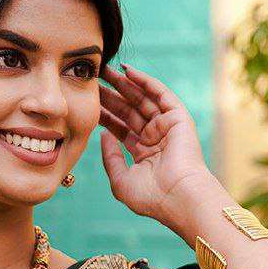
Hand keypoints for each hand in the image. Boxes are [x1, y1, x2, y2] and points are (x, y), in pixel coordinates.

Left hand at [98, 62, 211, 225]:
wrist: (179, 198)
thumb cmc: (151, 197)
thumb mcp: (121, 180)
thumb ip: (110, 158)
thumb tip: (104, 135)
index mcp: (143, 153)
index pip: (120, 128)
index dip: (104, 114)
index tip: (88, 101)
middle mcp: (156, 138)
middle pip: (129, 111)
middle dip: (111, 95)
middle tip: (94, 79)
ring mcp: (167, 127)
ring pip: (142, 100)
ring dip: (125, 84)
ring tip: (106, 70)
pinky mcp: (178, 118)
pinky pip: (160, 94)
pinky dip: (145, 81)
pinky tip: (128, 71)